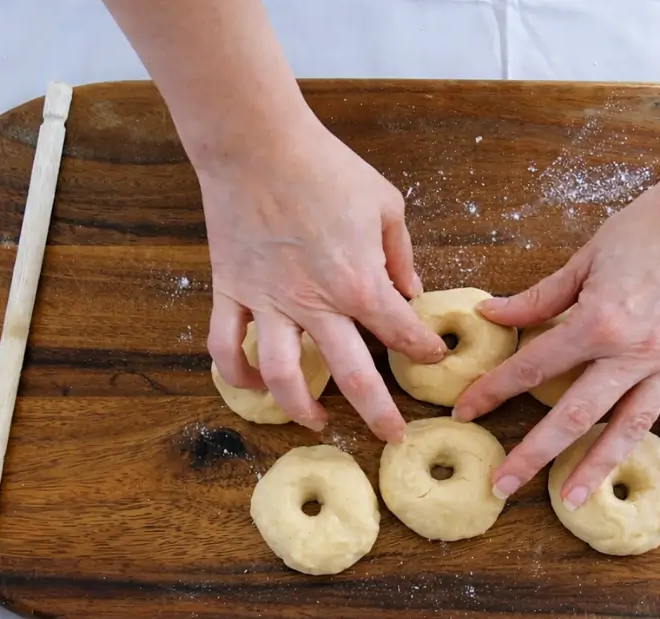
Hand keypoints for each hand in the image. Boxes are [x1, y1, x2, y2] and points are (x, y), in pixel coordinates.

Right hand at [200, 118, 445, 441]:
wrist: (257, 143)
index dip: (423, 350)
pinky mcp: (231, 292)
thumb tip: (411, 292)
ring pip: (282, 376)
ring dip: (300, 409)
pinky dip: (239, 375)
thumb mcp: (385, 204)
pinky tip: (257, 385)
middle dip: (378, 413)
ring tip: (317, 423)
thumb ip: (400, 255)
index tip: (432, 356)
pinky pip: (227, 347)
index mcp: (358, 281)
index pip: (401, 333)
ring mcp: (268, 302)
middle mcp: (315, 303)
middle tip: (392, 434)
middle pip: (351, 377)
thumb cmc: (326, 168)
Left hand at [453, 166, 659, 504]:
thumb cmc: (652, 223)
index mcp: (597, 322)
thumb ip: (540, 296)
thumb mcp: (587, 256)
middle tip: (503, 485)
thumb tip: (491, 313)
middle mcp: (634, 352)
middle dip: (535, 452)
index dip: (494, 390)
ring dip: (599, 466)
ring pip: (631, 427)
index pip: (533, 366)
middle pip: (575, 414)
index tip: (465, 411)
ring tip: (573, 499)